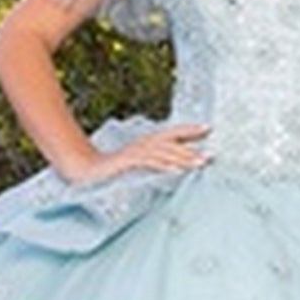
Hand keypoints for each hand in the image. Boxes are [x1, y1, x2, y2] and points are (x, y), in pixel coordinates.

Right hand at [68, 123, 209, 186]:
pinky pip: (150, 163)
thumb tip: (177, 168)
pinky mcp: (127, 162)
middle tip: (212, 155)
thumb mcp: (138, 165)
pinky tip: (177, 171)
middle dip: (192, 148)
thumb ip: (156, 163)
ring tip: (200, 163)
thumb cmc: (113, 170)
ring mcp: (135, 152)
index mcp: (147, 142)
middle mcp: (143, 143)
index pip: (172, 133)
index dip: (189, 130)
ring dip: (183, 158)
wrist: (87, 170)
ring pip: (164, 152)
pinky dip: (164, 166)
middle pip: (172, 143)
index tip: (209, 128)